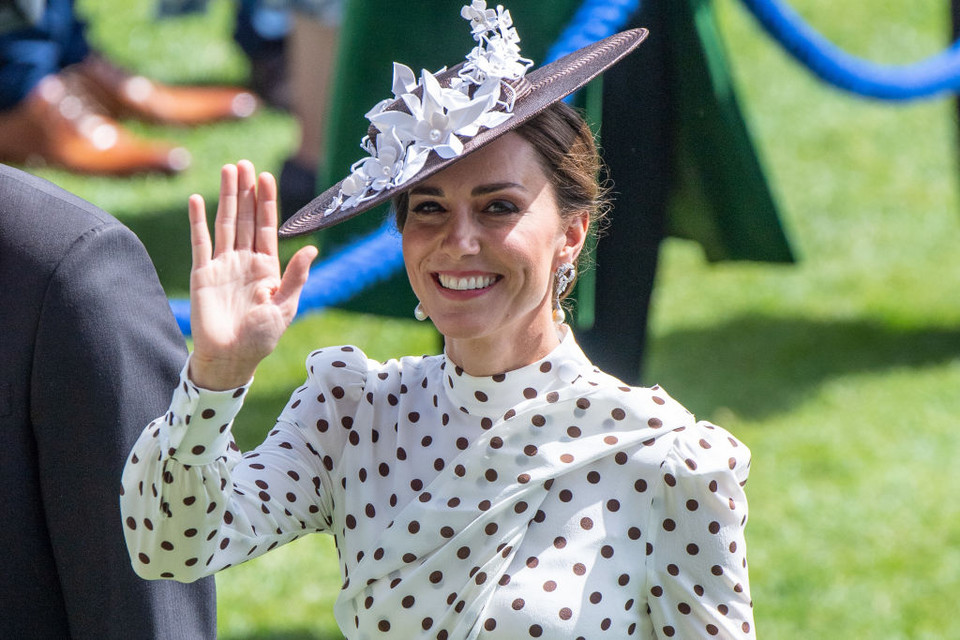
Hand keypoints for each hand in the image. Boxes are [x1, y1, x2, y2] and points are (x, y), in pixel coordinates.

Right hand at [187, 160, 317, 389]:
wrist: (230, 357)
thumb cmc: (261, 337)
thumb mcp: (284, 307)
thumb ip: (296, 277)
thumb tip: (311, 249)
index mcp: (267, 267)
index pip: (267, 227)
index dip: (267, 202)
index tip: (266, 177)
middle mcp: (245, 261)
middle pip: (245, 218)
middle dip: (246, 191)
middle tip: (244, 163)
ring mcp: (222, 265)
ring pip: (225, 223)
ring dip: (226, 198)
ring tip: (227, 171)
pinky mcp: (202, 273)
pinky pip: (199, 242)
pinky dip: (198, 221)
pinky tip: (197, 200)